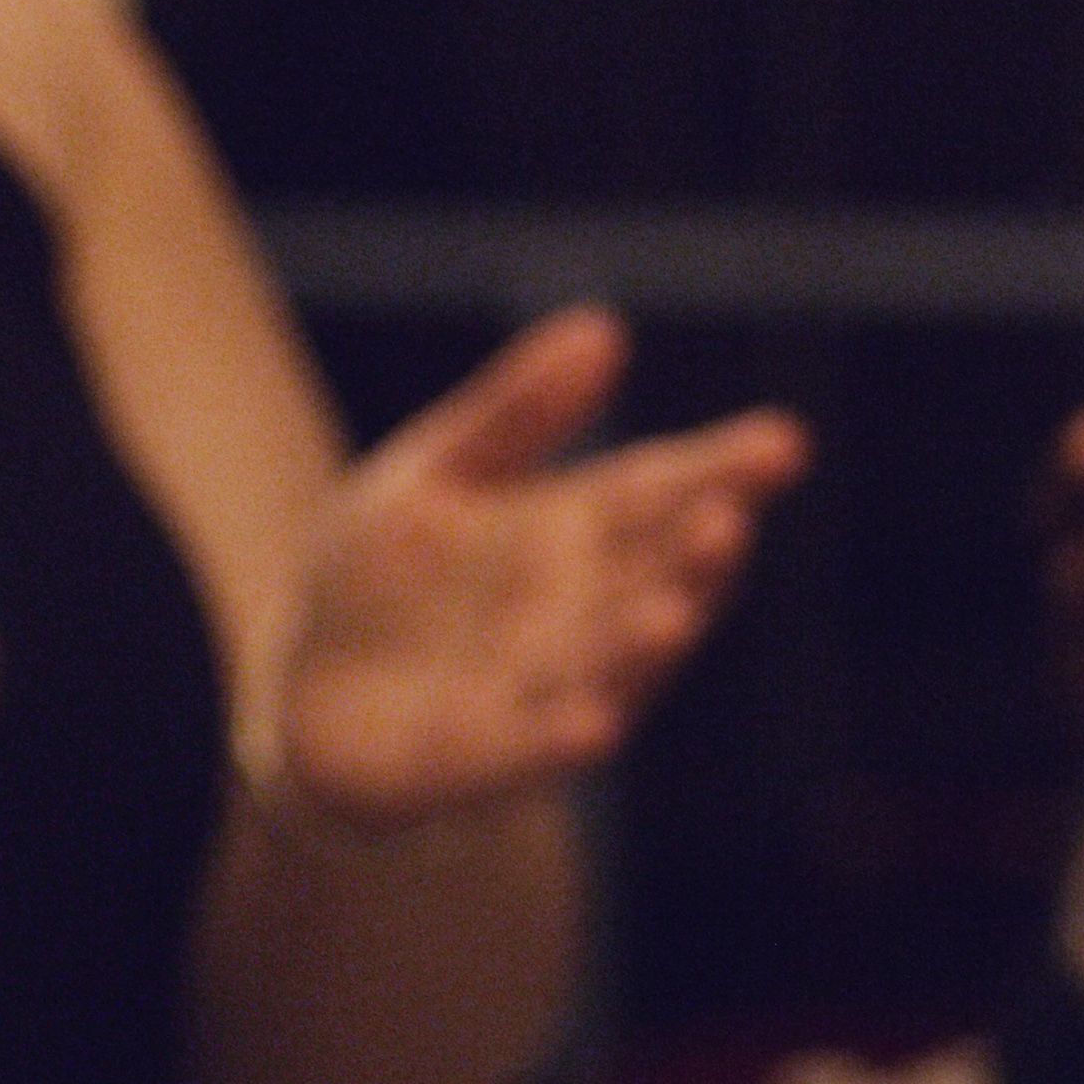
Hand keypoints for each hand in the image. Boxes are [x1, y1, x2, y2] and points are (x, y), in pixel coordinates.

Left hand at [279, 306, 804, 828]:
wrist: (300, 700)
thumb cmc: (384, 579)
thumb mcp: (436, 472)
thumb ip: (517, 412)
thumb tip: (604, 325)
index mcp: (584, 531)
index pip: (666, 492)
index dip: (726, 470)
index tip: (783, 442)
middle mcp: (585, 610)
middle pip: (654, 576)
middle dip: (695, 554)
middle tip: (729, 517)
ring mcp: (543, 687)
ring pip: (610, 665)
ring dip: (645, 644)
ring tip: (672, 610)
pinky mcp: (481, 758)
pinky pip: (529, 750)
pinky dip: (562, 738)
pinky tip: (594, 722)